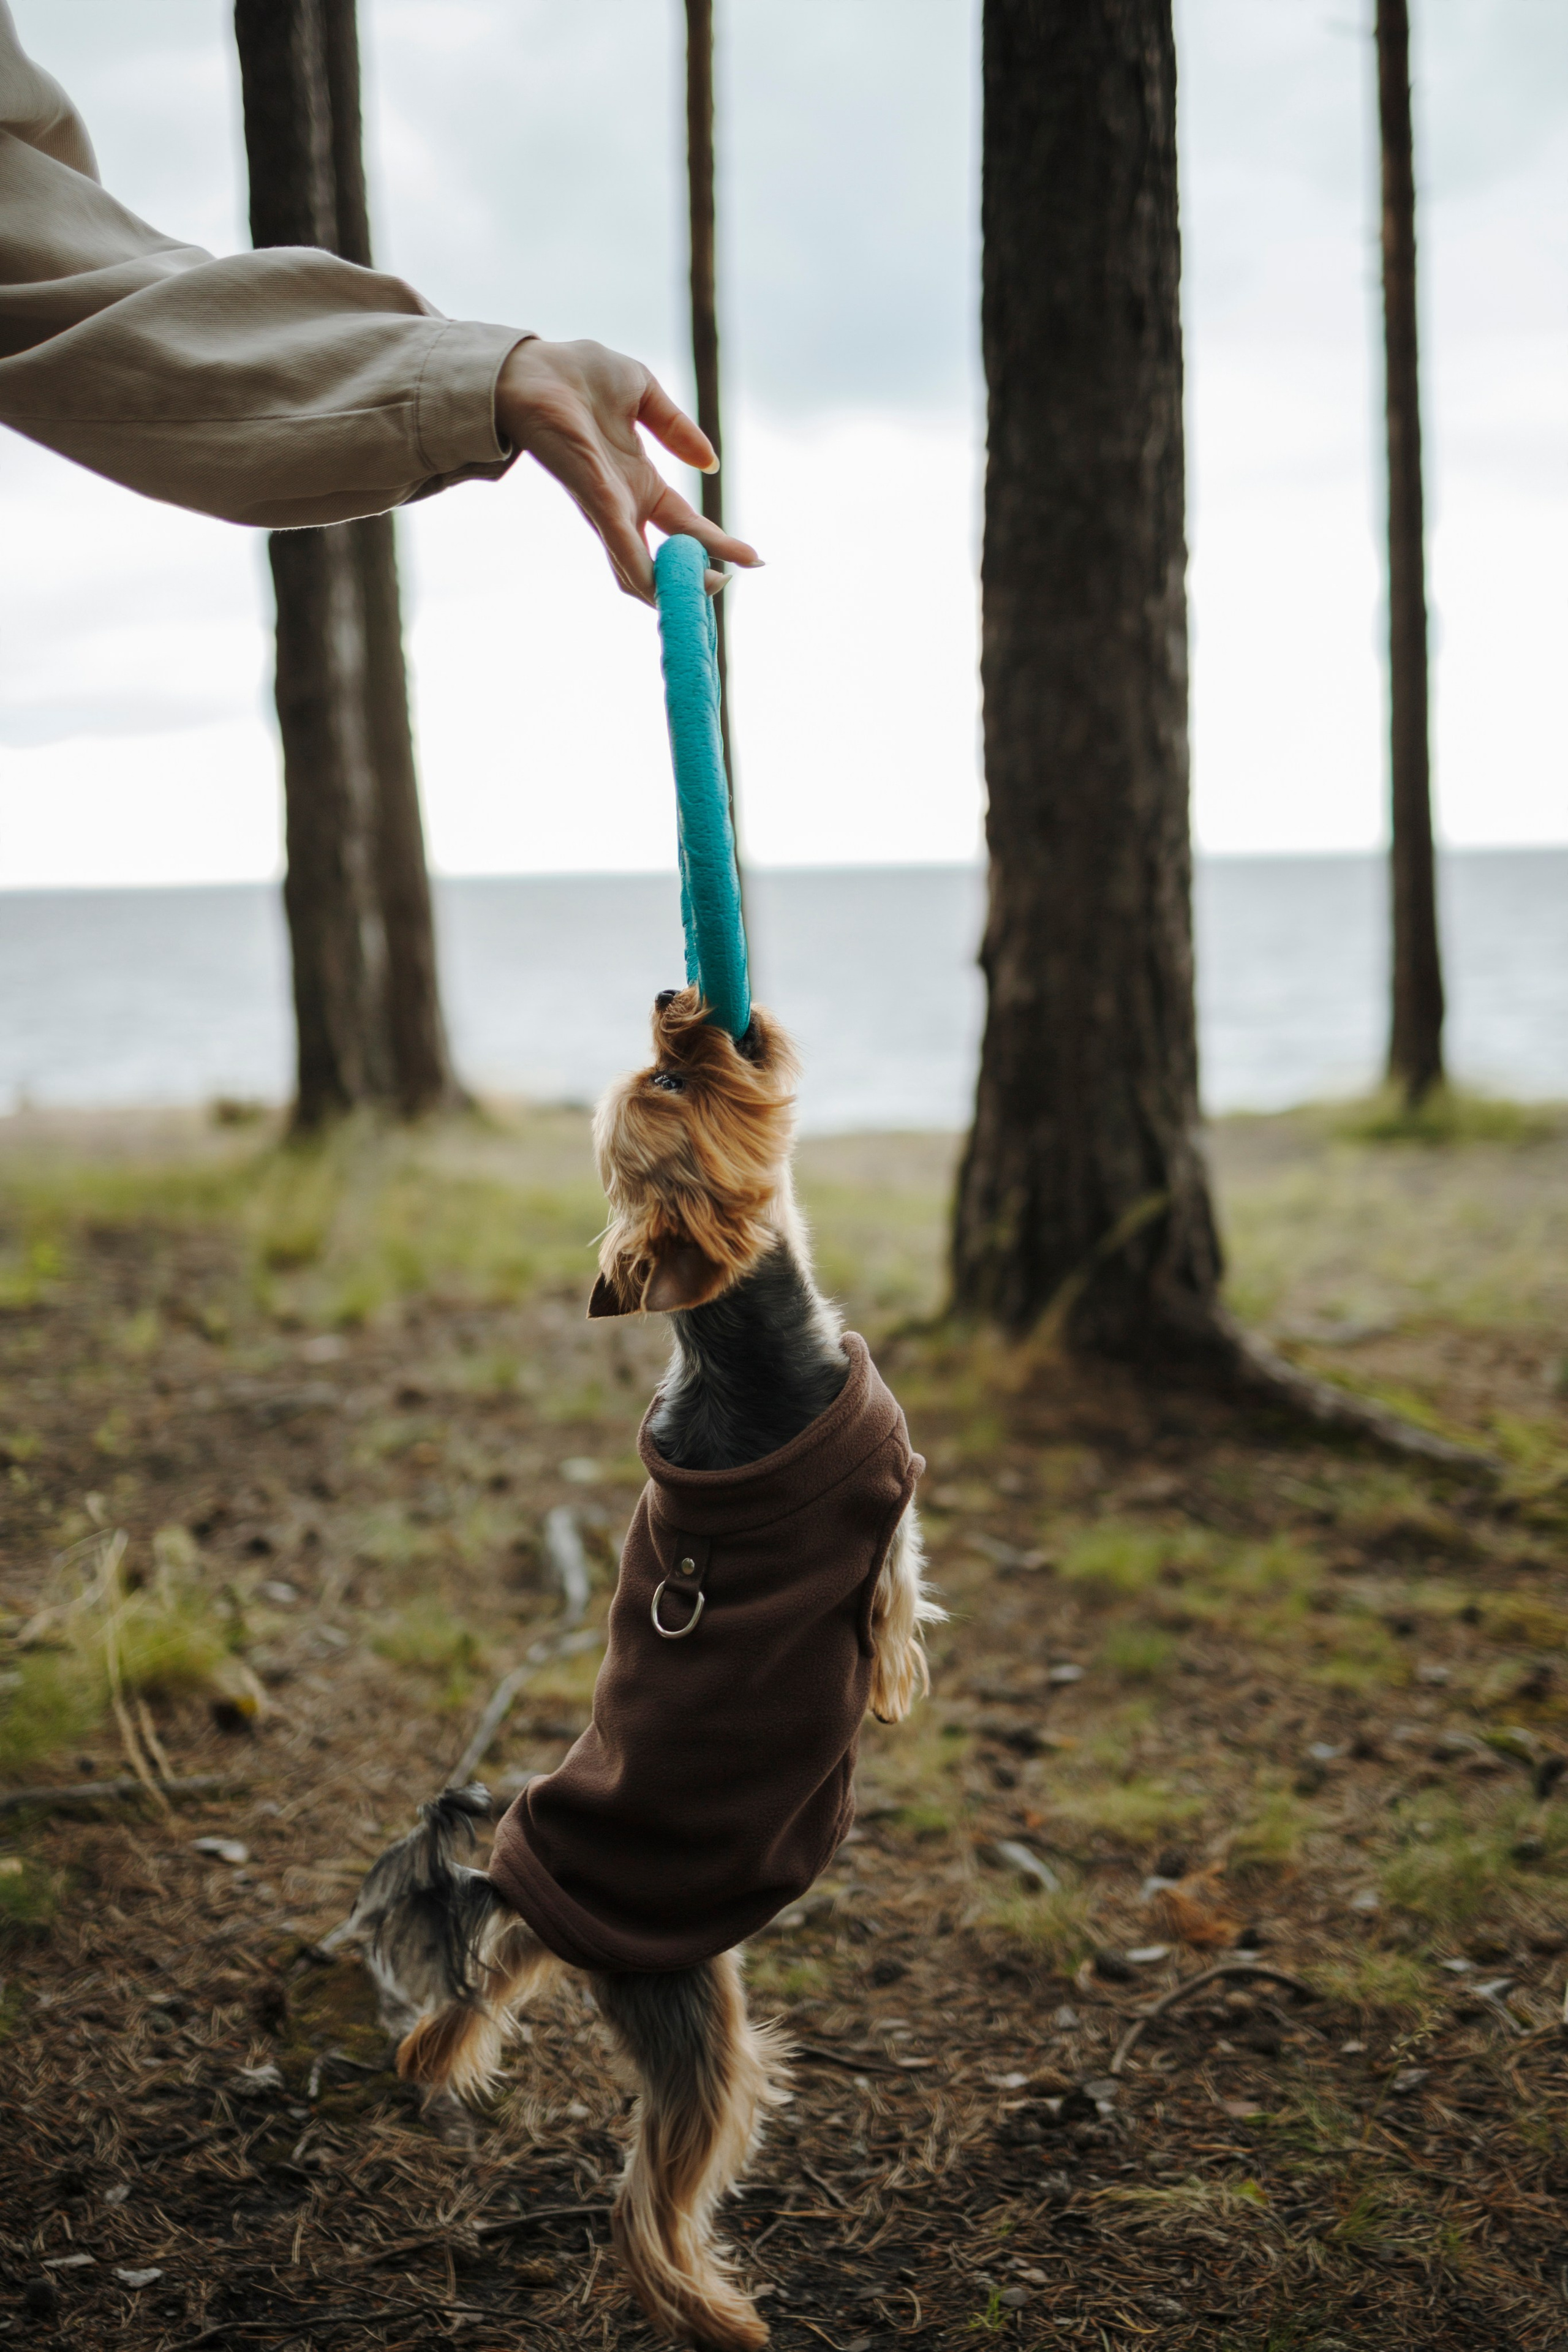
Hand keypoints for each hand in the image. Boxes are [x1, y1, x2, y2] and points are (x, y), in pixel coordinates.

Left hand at [495, 337, 760, 603]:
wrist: (531, 368)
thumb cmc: (577, 375)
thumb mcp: (643, 393)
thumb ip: (676, 428)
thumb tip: (711, 463)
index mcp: (638, 481)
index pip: (686, 525)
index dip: (718, 543)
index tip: (753, 558)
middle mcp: (624, 504)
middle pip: (670, 556)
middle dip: (700, 576)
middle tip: (733, 583)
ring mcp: (607, 508)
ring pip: (643, 568)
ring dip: (675, 587)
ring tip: (709, 595)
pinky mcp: (594, 501)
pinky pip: (623, 547)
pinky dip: (644, 573)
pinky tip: (665, 593)